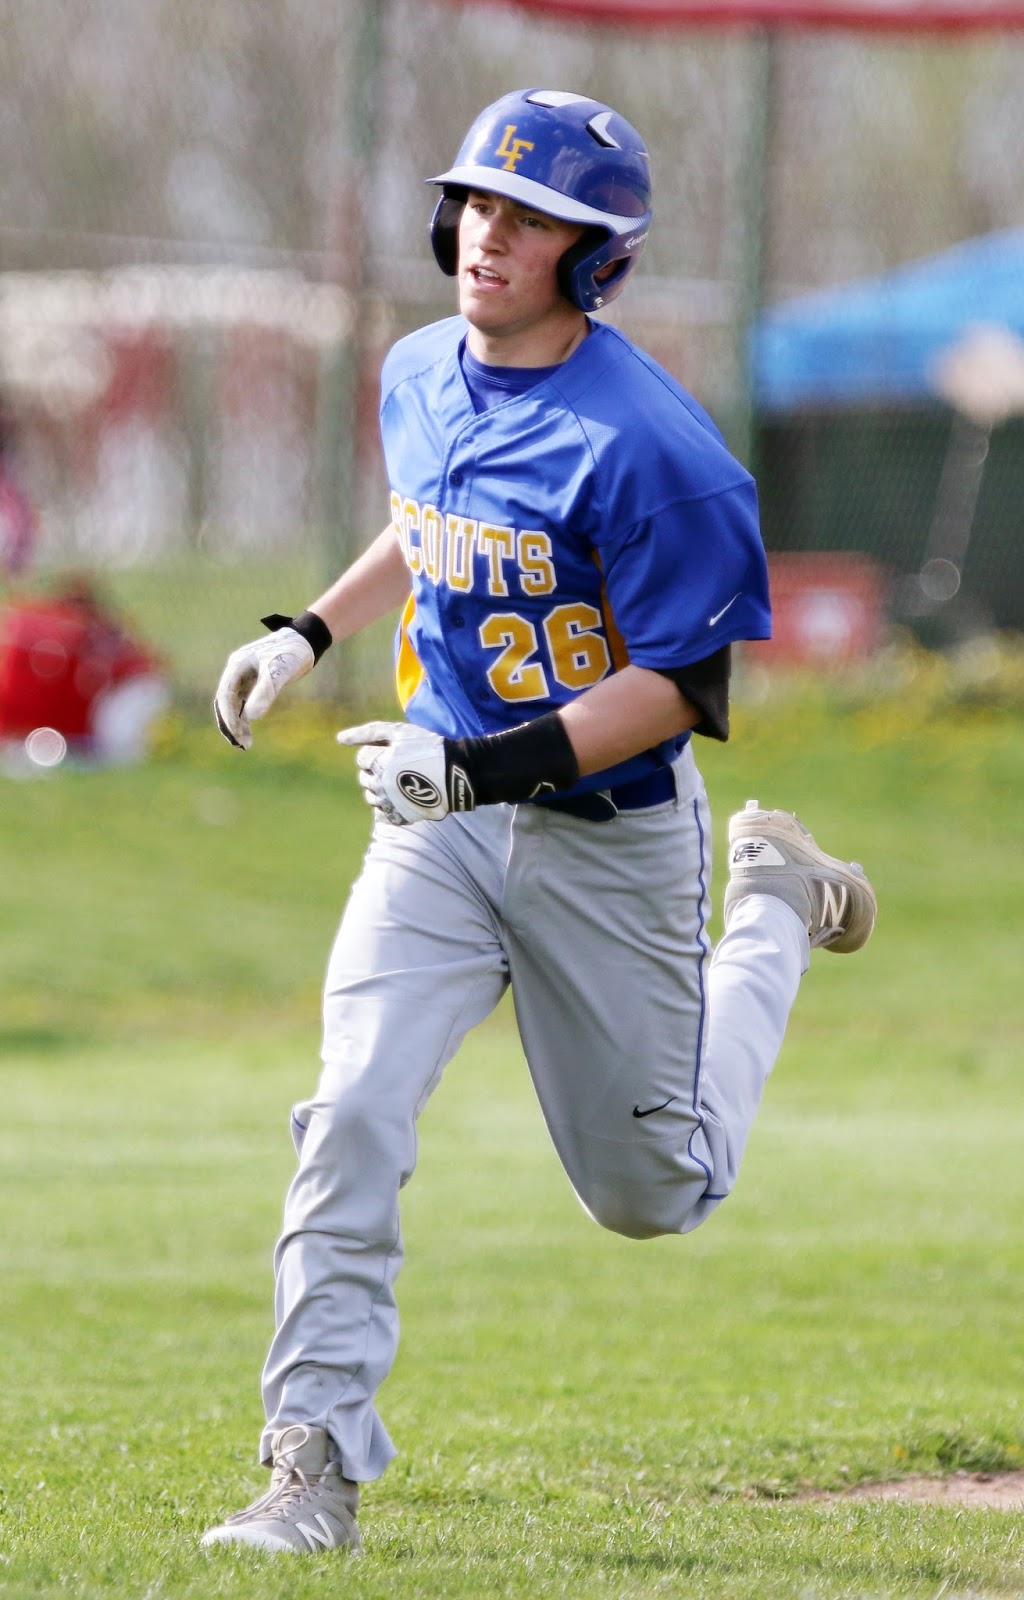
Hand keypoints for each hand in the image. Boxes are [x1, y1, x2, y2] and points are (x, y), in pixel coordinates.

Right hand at [214, 628, 314, 748]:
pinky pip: (243, 702)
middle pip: (225, 702)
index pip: (225, 695)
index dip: (229, 717)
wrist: (305, 640)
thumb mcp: (280, 671)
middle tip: (239, 745)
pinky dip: (244, 717)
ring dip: (236, 723)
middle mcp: (236, 671)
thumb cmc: (292, 651)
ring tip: (244, 744)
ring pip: (233, 704)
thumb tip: (251, 717)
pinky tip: (248, 731)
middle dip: (230, 724)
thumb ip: (265, 692)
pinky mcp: (254, 681)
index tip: (237, 735)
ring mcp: (244, 676)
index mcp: (237, 665)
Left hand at [336, 721, 451, 824]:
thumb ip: (367, 733)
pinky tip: (402, 796)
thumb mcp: (398, 732)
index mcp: (379, 763)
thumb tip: (339, 739)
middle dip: (376, 770)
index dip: (378, 752)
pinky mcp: (399, 817)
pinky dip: (388, 805)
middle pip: (363, 778)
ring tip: (402, 781)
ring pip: (370, 796)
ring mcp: (389, 803)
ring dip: (380, 788)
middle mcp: (380, 785)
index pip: (362, 758)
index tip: (396, 752)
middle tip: (400, 765)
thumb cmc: (426, 747)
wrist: (455, 774)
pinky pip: (380, 814)